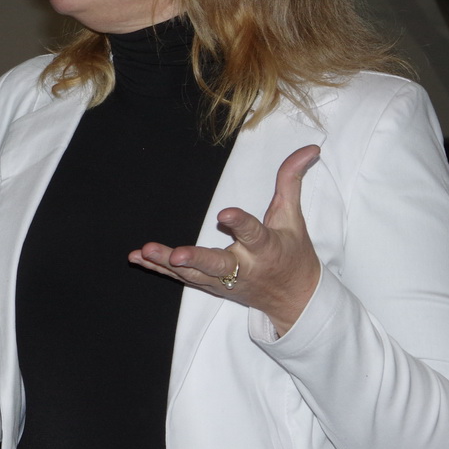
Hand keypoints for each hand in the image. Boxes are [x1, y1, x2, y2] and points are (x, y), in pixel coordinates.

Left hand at [129, 145, 321, 335]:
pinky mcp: (210, 286)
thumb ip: (292, 180)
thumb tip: (311, 147)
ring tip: (144, 251)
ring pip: (194, 275)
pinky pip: (181, 278)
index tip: (224, 213)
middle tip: (178, 255)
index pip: (253, 234)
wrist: (295, 300)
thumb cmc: (293, 253)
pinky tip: (137, 257)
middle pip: (218, 265)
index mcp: (266, 248)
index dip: (239, 223)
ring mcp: (224, 281)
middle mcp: (244, 267)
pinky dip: (159, 270)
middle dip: (197, 260)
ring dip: (167, 265)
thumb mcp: (294, 217)